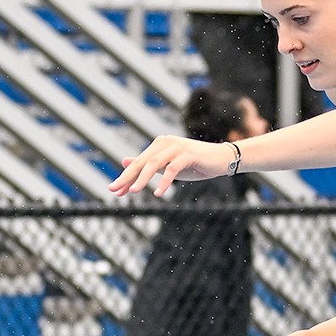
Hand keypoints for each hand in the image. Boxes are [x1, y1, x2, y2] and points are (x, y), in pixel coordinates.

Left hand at [111, 135, 234, 195]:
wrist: (222, 159)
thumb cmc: (195, 164)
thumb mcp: (168, 165)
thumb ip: (147, 164)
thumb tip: (124, 161)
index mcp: (159, 144)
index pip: (138, 162)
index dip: (124, 176)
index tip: (113, 190)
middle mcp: (165, 142)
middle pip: (142, 162)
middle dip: (127, 177)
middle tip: (114, 190)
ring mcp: (177, 147)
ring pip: (154, 164)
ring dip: (142, 179)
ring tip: (133, 191)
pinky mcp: (188, 154)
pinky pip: (172, 169)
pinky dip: (164, 182)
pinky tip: (158, 193)